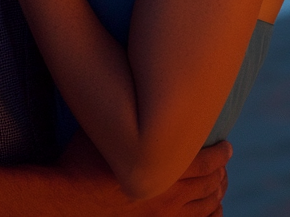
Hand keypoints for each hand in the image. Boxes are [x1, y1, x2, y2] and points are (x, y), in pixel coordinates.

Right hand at [59, 131, 229, 216]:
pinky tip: (210, 209)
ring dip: (216, 193)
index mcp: (162, 170)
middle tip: (223, 163)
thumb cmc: (81, 161)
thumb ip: (126, 114)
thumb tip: (140, 87)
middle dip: (221, 172)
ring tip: (218, 184)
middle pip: (211, 185)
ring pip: (207, 208)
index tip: (226, 146)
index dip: (221, 154)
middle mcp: (169, 198)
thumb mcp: (105, 131)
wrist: (63, 202)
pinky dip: (209, 216)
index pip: (208, 163)